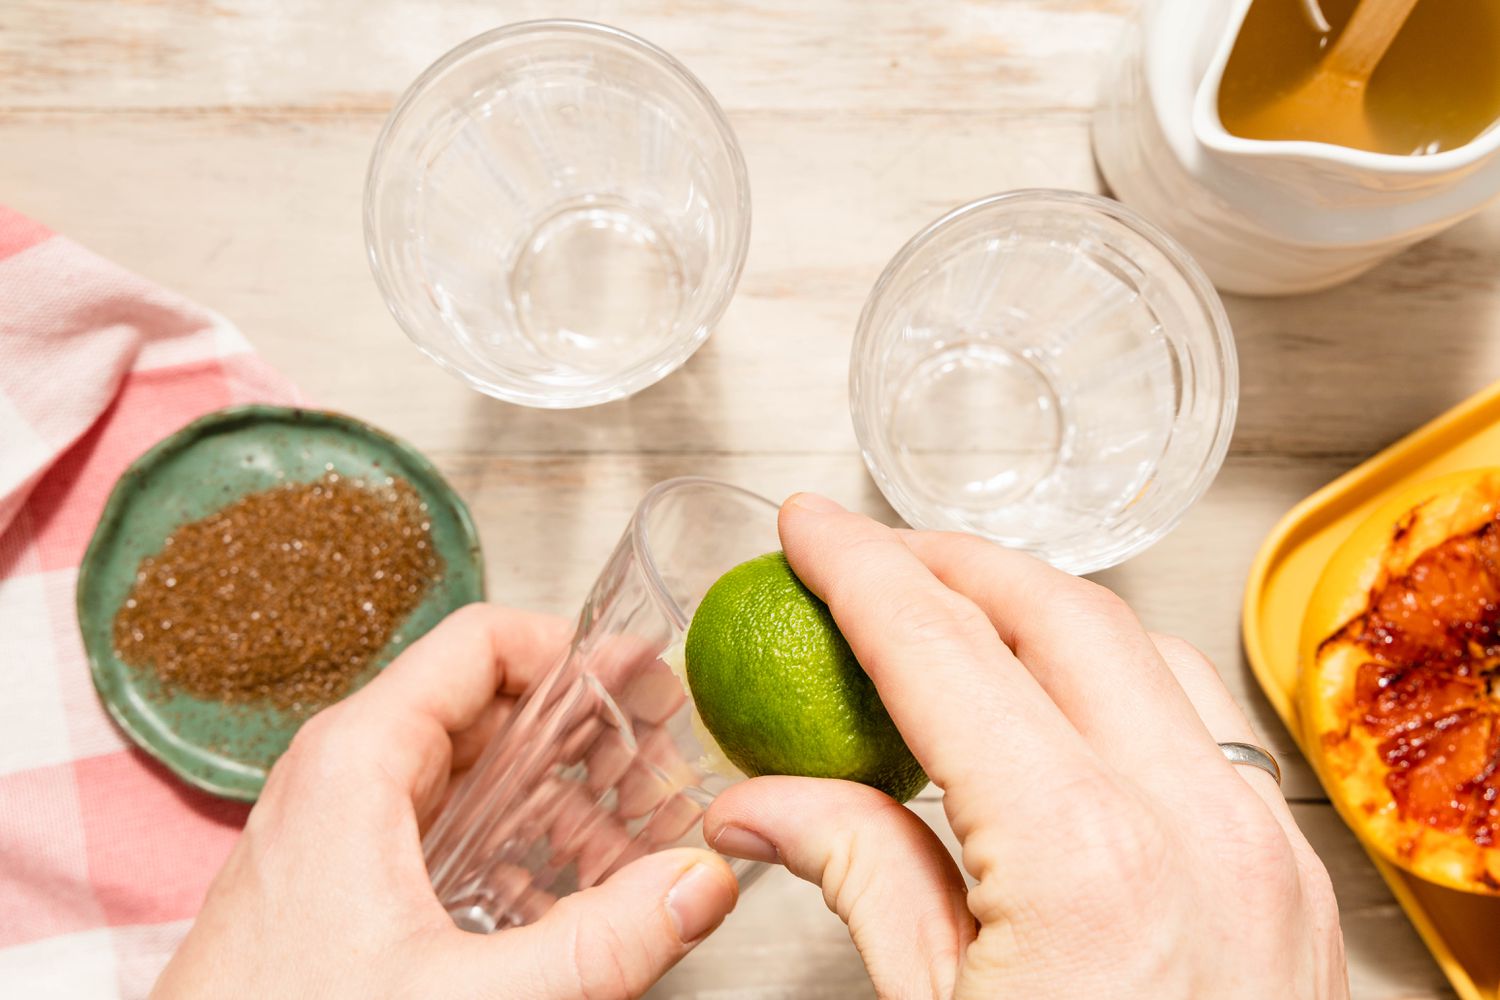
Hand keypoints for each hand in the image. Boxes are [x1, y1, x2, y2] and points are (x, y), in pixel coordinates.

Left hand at [154, 604, 738, 999]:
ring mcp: (338, 828)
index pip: (482, 643)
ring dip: (557, 804)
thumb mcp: (469, 995)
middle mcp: (344, 775)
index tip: (648, 689)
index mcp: (358, 759)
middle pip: (488, 708)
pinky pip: (446, 833)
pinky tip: (564, 906)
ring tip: (630, 851)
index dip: (576, 655)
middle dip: (586, 742)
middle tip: (661, 777)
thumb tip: (700, 885)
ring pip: (471, 777)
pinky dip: (514, 850)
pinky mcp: (341, 882)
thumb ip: (599, 943)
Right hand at [704, 495, 1348, 998]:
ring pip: (1135, 647)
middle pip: (1054, 612)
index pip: (944, 652)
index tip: (809, 528)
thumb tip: (757, 801)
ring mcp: (1256, 842)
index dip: (861, 570)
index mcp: (1083, 857)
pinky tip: (1048, 707)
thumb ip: (854, 872)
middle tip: (866, 559)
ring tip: (948, 621)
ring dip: (1033, 612)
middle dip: (947, 562)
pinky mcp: (1282, 870)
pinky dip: (1105, 679)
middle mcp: (1193, 823)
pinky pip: (1191, 720)